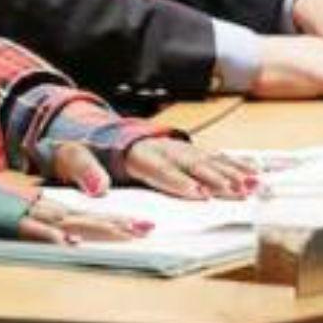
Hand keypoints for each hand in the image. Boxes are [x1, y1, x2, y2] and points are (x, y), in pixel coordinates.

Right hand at [15, 195, 152, 244]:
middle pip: (87, 218)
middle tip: (148, 229)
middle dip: (119, 225)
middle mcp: (46, 210)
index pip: (90, 215)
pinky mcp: (12, 222)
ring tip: (123, 234)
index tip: (143, 227)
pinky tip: (70, 245)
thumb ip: (47, 225)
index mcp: (51, 208)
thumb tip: (73, 240)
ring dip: (96, 229)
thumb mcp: (25, 213)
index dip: (117, 221)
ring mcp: (30, 215)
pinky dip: (52, 237)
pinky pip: (35, 231)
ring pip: (69, 222)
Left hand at [47, 139, 255, 200]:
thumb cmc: (78, 147)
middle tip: (238, 191)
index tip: (199, 194)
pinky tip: (253, 173)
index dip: (179, 181)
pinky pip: (211, 157)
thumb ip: (83, 170)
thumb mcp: (70, 156)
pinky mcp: (181, 151)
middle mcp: (158, 147)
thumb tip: (97, 187)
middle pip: (190, 163)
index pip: (158, 168)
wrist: (84, 128)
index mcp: (132, 151)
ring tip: (253, 185)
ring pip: (206, 159)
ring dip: (230, 172)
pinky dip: (233, 164)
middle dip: (215, 177)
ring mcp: (172, 147)